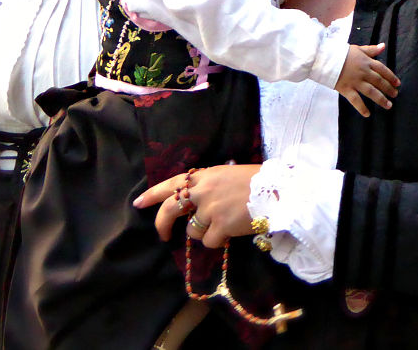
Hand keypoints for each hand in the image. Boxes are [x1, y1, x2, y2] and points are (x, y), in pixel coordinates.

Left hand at [134, 164, 259, 247]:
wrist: (278, 192)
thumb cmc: (257, 182)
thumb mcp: (228, 175)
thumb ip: (209, 185)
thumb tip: (196, 201)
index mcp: (205, 175)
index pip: (172, 183)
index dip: (153, 194)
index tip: (139, 203)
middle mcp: (203, 190)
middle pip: (170, 208)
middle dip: (162, 223)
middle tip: (163, 235)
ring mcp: (210, 208)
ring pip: (192, 231)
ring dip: (204, 233)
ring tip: (223, 226)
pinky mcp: (220, 226)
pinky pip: (208, 242)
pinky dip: (218, 241)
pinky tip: (231, 233)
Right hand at [335, 44, 400, 117]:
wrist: (325, 58)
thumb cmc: (340, 53)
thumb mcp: (357, 48)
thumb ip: (371, 49)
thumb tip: (383, 46)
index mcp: (366, 62)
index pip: (382, 70)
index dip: (391, 77)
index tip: (397, 83)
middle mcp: (363, 72)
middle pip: (379, 82)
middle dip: (388, 89)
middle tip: (395, 95)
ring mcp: (355, 81)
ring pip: (371, 92)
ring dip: (381, 99)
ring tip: (388, 105)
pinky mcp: (346, 89)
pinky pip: (356, 100)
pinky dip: (362, 108)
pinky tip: (367, 114)